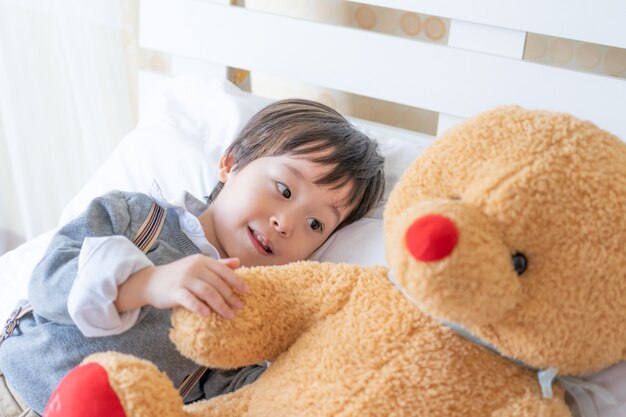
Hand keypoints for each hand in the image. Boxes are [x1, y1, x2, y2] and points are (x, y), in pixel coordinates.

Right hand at [115, 255, 248, 319]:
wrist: (151, 281)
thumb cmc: (178, 275)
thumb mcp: (198, 266)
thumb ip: (218, 264)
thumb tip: (238, 262)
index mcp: (202, 260)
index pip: (223, 271)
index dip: (236, 281)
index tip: (247, 292)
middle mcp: (194, 267)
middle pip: (217, 283)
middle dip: (230, 297)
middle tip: (239, 308)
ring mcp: (184, 278)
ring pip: (207, 292)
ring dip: (220, 305)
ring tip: (229, 315)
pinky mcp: (174, 290)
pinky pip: (188, 299)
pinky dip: (199, 306)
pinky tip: (207, 314)